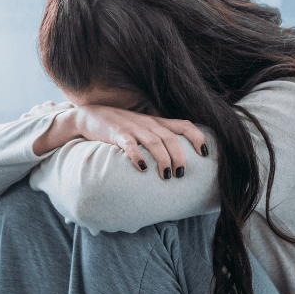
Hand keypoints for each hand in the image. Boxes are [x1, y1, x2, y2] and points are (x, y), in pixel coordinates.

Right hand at [40, 105, 207, 179]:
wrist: (89, 117)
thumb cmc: (120, 127)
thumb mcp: (143, 129)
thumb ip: (159, 138)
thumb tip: (177, 159)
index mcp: (156, 122)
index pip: (183, 125)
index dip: (197, 137)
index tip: (205, 153)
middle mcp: (148, 123)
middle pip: (171, 138)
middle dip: (180, 156)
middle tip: (181, 174)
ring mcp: (132, 128)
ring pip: (155, 142)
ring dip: (163, 159)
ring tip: (166, 176)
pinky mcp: (117, 134)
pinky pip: (130, 144)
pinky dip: (137, 156)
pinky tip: (142, 168)